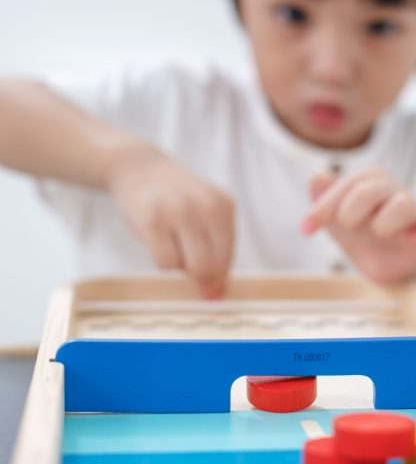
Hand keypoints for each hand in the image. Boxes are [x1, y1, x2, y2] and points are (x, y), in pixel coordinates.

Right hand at [107, 142, 234, 296]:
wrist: (138, 166)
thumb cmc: (174, 197)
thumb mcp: (204, 213)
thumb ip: (215, 251)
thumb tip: (215, 296)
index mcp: (224, 206)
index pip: (228, 257)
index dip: (217, 278)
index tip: (209, 288)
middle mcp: (205, 207)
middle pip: (210, 267)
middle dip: (197, 275)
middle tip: (183, 260)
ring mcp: (178, 212)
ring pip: (188, 267)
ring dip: (178, 265)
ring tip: (169, 242)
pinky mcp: (151, 220)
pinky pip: (164, 263)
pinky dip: (160, 260)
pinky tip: (155, 239)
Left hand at [300, 169, 415, 284]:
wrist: (385, 265)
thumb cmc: (361, 236)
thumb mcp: (336, 220)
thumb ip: (325, 199)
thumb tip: (317, 178)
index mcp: (372, 182)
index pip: (350, 182)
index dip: (325, 204)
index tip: (306, 227)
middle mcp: (395, 193)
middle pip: (372, 188)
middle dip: (350, 208)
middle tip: (346, 227)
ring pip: (406, 204)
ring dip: (385, 221)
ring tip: (378, 234)